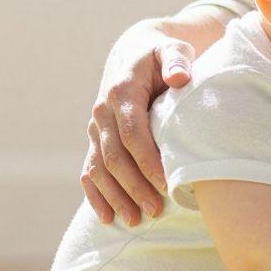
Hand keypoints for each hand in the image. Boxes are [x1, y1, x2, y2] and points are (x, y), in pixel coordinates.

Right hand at [81, 29, 196, 225]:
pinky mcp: (95, 140)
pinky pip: (89, 170)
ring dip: (116, 196)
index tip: (167, 183)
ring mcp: (96, 128)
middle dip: (134, 186)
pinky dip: (96, 195)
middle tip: (157, 210)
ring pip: (99, 168)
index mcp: (121, 92)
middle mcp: (102, 112)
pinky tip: (108, 217)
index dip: (147, 160)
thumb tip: (180, 76)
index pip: (132, 133)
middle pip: (114, 156)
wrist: (133, 53)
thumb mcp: (172, 50)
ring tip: (136, 220)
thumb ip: (177, 60)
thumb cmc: (161, 55)